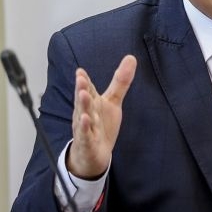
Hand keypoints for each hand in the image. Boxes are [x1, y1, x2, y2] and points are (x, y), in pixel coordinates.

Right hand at [67, 55, 136, 179]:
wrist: (93, 154)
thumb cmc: (101, 124)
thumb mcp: (113, 102)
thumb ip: (120, 81)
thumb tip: (131, 57)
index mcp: (92, 103)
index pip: (88, 90)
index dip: (84, 81)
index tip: (80, 71)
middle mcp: (86, 114)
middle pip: (84, 100)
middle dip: (82, 89)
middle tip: (80, 78)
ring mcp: (85, 129)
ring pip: (83, 116)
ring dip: (83, 106)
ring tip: (82, 94)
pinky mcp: (88, 143)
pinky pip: (85, 135)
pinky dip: (84, 128)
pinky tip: (85, 120)